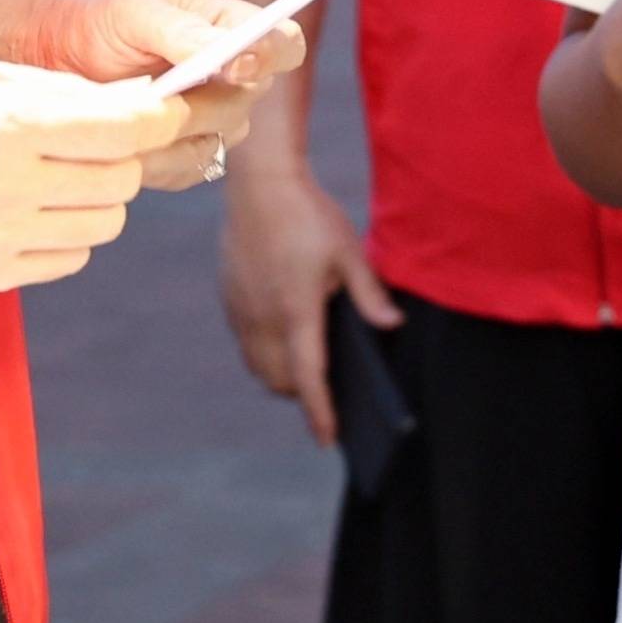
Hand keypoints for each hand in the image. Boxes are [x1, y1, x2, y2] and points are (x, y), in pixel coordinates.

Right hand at [0, 50, 185, 290]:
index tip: (162, 111)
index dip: (160, 118)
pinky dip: (62, 235)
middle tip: (90, 136)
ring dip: (93, 197)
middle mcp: (8, 186)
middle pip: (123, 181)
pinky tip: (24, 206)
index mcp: (8, 123)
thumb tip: (130, 105)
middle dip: (120, 155)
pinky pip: (65, 261)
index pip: (128, 130)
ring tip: (50, 171)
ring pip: (102, 226)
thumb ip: (52, 90)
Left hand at [4, 0, 293, 190]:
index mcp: (232, 28)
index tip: (236, 64)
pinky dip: (152, 158)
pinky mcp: (184, 156)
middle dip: (201, 101)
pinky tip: (117, 135)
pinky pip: (186, 169)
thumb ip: (186, 33)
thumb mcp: (135, 12)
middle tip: (151, 93)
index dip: (272, 56)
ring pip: (219, 142)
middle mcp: (233, 77)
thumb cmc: (98, 19)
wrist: (51, 55)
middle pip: (250, 102)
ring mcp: (212, 121)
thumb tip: (237, 56)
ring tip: (121, 110)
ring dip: (170, 133)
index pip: (285, 45)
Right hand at [221, 162, 399, 441]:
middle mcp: (263, 317)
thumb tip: (392, 327)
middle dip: (301, 395)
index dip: (320, 413)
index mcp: (296, 310)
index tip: (328, 439)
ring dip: (280, 377)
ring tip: (307, 370)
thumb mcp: (350, 252)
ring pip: (257, 366)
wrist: (258, 183)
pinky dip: (264, 353)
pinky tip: (285, 337)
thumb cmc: (309, 214)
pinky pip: (245, 343)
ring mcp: (241, 309)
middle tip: (329, 393)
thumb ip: (369, 295)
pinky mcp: (229, 298)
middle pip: (279, 381)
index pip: (308, 377)